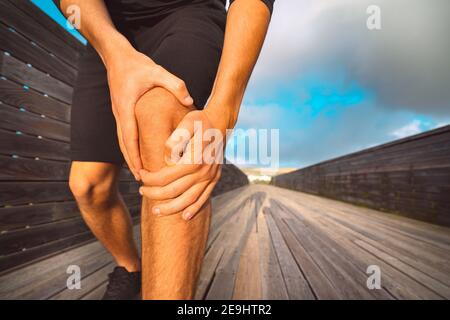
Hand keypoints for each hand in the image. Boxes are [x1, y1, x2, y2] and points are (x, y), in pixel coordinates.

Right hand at [105, 45, 193, 179]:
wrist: (117, 56)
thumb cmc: (137, 65)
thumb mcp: (157, 72)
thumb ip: (175, 85)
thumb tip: (190, 100)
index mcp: (126, 108)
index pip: (129, 137)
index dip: (134, 157)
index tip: (140, 172)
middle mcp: (119, 114)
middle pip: (124, 144)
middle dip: (132, 163)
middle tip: (141, 180)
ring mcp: (118, 114)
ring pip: (122, 141)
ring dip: (130, 157)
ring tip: (140, 173)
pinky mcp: (121, 112)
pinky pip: (124, 134)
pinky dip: (130, 147)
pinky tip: (138, 154)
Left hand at [139, 104, 231, 219]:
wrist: (221, 122)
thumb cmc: (200, 121)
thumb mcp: (186, 122)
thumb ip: (175, 139)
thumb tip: (166, 158)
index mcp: (194, 160)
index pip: (166, 176)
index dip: (150, 179)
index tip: (140, 175)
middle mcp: (203, 172)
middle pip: (174, 191)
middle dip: (155, 194)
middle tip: (141, 192)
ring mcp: (210, 177)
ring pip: (189, 200)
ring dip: (171, 208)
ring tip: (156, 211)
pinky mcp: (215, 179)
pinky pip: (204, 198)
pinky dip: (195, 209)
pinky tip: (184, 216)